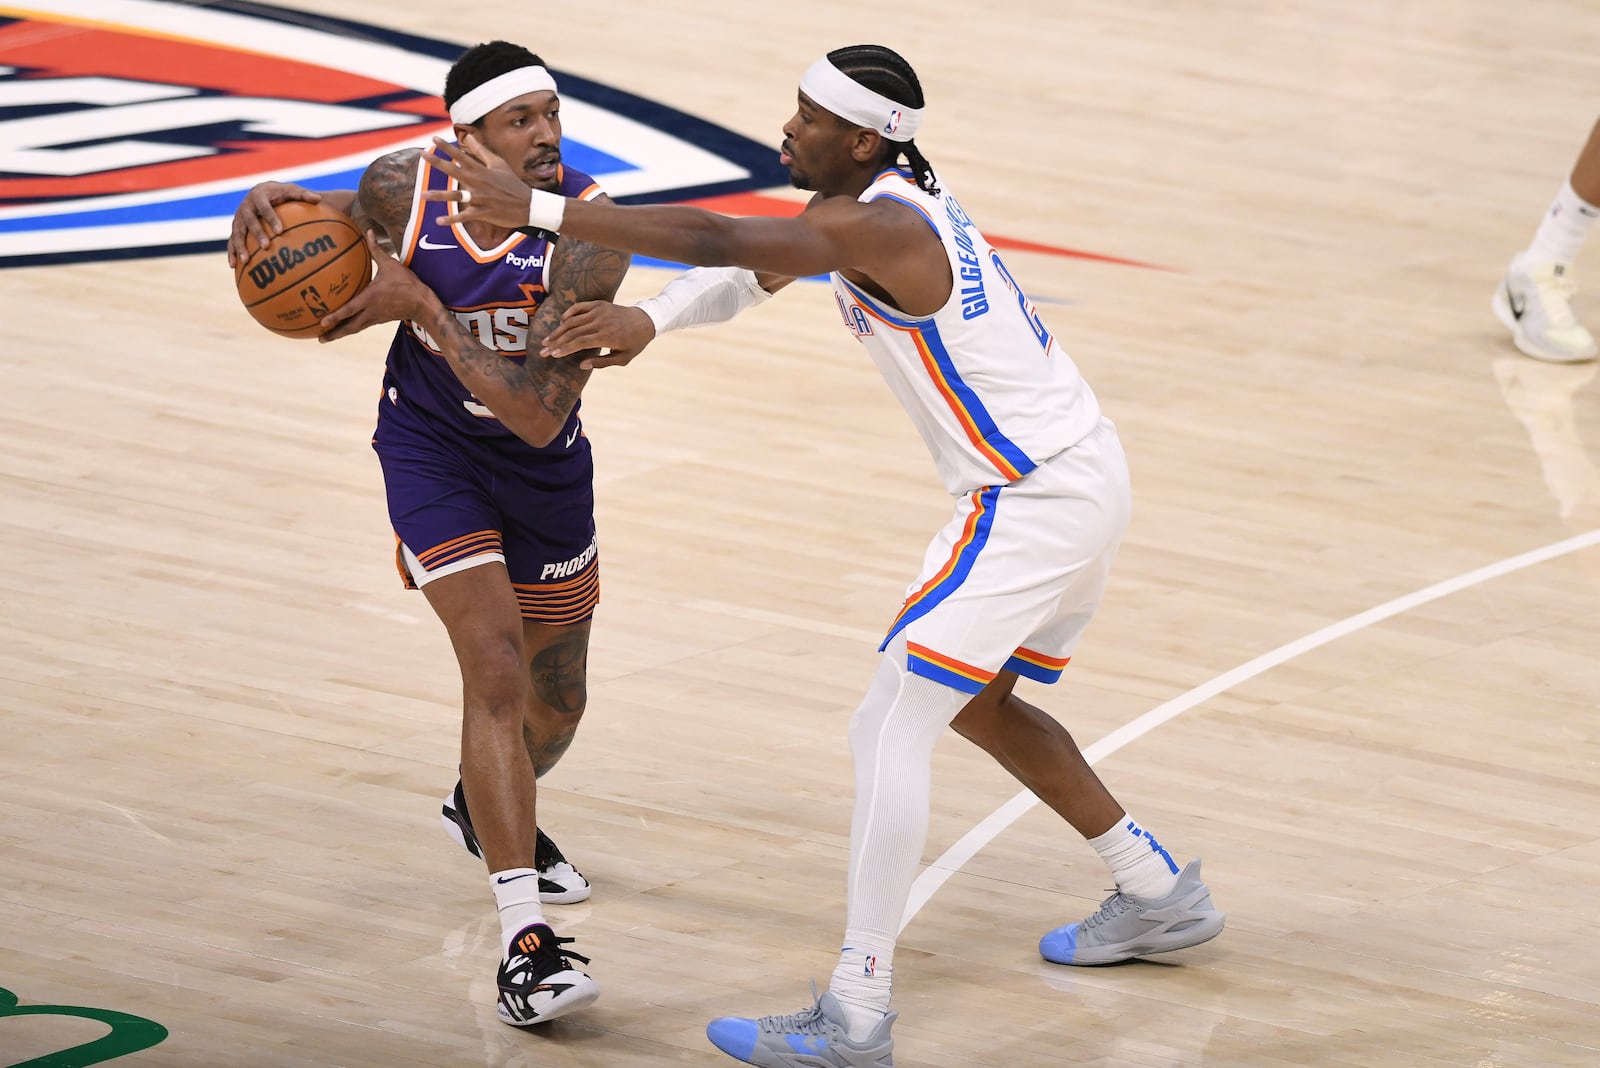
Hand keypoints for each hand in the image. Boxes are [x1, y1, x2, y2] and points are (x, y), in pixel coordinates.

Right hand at [227, 182, 320, 267]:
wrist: (262, 191)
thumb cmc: (281, 193)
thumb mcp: (292, 191)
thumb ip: (304, 195)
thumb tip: (318, 199)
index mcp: (258, 195)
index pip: (264, 208)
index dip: (271, 218)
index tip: (280, 231)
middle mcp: (245, 206)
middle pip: (249, 221)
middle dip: (257, 234)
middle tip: (266, 246)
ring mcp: (238, 217)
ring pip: (237, 232)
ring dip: (240, 247)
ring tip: (246, 261)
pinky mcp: (235, 227)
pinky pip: (232, 240)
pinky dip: (232, 252)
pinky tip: (234, 266)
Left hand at [317, 232, 429, 342]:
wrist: (422, 303)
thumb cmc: (407, 283)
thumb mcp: (391, 264)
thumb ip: (376, 250)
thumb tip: (367, 232)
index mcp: (370, 298)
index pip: (350, 309)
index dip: (336, 317)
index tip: (322, 322)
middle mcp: (371, 311)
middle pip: (349, 327)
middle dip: (334, 333)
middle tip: (319, 338)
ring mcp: (375, 318)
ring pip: (354, 329)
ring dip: (340, 334)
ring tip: (327, 338)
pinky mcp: (379, 320)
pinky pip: (361, 326)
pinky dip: (350, 328)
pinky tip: (344, 327)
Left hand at [422, 134, 532, 228]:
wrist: (528, 205)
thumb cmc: (512, 183)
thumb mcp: (499, 164)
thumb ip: (481, 151)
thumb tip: (469, 137)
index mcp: (482, 170)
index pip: (461, 155)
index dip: (447, 147)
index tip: (434, 139)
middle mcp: (479, 183)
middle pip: (454, 171)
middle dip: (438, 163)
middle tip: (423, 155)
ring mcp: (480, 198)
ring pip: (456, 196)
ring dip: (439, 196)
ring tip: (422, 195)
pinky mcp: (483, 213)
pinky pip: (464, 216)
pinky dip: (452, 219)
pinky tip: (438, 220)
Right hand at [540, 302, 656, 368]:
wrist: (645, 321)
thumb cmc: (634, 344)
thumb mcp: (622, 359)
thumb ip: (602, 363)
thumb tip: (581, 366)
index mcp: (607, 336)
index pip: (580, 342)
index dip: (565, 349)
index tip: (553, 355)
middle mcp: (601, 322)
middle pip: (572, 332)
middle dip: (556, 342)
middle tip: (543, 351)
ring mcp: (599, 311)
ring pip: (573, 320)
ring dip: (558, 330)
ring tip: (547, 340)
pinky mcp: (598, 304)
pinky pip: (579, 307)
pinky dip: (568, 314)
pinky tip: (561, 323)